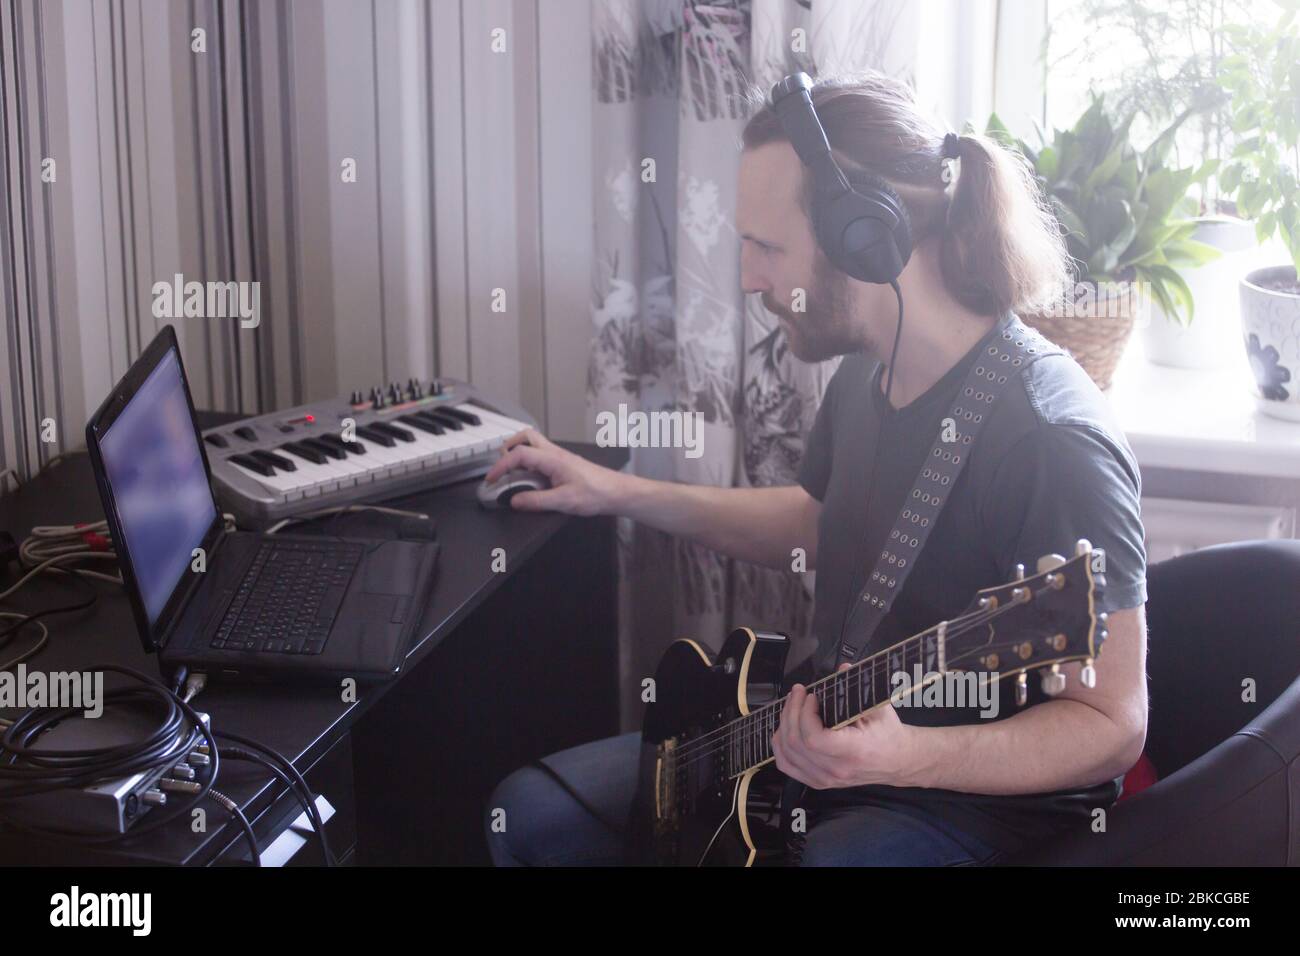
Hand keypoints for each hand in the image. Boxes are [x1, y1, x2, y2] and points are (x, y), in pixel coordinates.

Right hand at [484, 428, 626, 515]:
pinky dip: (529, 463)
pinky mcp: (563, 464)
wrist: (617, 492)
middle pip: (525, 436)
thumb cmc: (597, 493)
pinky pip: (540, 456)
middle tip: (501, 468)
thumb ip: (537, 501)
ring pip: (533, 444)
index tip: (491, 479)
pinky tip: (530, 480)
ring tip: (512, 474)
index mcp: (552, 459)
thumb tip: (514, 501)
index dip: (500, 465)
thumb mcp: (564, 501)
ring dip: (518, 454)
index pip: (518, 454)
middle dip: (508, 449)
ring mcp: (559, 457)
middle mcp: (554, 453)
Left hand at [770, 664, 922, 789]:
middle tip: (798, 693)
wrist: (897, 761)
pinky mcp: (818, 782)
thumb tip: (842, 667)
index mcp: (853, 752)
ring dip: (784, 725)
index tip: (812, 696)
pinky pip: (787, 765)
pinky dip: (780, 746)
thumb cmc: (888, 734)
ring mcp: (825, 779)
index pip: (814, 739)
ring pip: (787, 754)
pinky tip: (784, 728)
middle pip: (796, 743)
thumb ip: (858, 687)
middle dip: (791, 711)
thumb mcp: (878, 707)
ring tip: (792, 706)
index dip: (804, 714)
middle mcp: (836, 770)